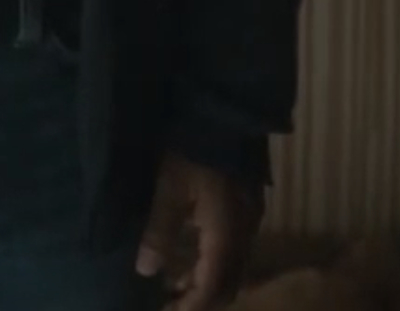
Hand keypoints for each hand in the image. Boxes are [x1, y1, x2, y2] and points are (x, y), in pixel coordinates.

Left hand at [137, 153, 260, 310]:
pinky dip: (215, 262)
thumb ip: (159, 232)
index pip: (212, 288)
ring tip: (175, 282)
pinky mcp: (250, 206)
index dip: (190, 308)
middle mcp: (245, 232)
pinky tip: (192, 252)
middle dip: (201, 299)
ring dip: (208, 281)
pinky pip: (236, 248)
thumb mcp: (168, 188)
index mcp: (226, 233)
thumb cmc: (192, 148)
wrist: (224, 109)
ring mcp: (252, 218)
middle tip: (169, 302)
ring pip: (235, 267)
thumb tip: (147, 271)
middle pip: (230, 284)